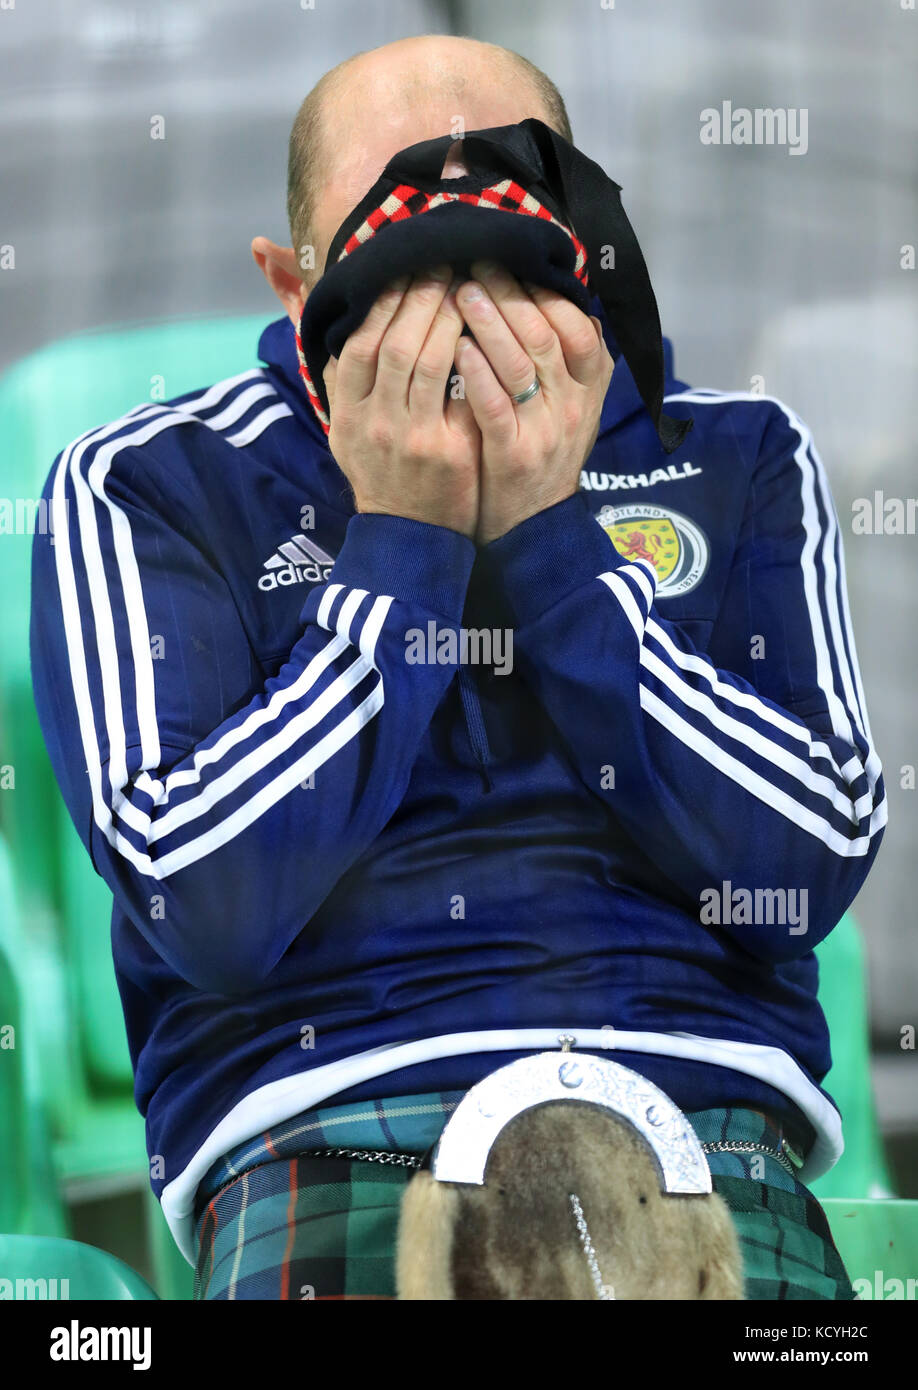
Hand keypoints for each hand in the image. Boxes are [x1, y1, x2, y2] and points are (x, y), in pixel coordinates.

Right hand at [323, 266, 481, 538]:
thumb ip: (340, 377)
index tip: (405, 271)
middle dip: (420, 298)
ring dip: (449, 317)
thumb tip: (326, 317)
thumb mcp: (345, 429)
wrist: (409, 536)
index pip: (359, 342)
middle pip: (393, 344)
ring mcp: (412, 439)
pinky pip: (462, 392)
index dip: (383, 302)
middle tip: (444, 267)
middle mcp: (374, 423)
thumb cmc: (381, 472)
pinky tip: (486, 333)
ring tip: (467, 290)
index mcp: (347, 413)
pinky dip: (473, 356)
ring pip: (427, 362)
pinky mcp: (449, 453)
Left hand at [453, 262, 613, 544]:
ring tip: (461, 291)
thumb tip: (563, 292)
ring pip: (520, 363)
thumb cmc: (544, 452)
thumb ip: (570, 357)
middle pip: (544, 334)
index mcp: (591, 385)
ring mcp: (545, 430)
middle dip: (508, 294)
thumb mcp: (572, 404)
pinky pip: (495, 405)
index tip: (509, 261)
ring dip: (489, 322)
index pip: (576, 323)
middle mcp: (575, 404)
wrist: (534, 526)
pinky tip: (456, 347)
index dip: (542, 290)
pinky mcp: (514, 454)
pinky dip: (476, 372)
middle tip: (475, 265)